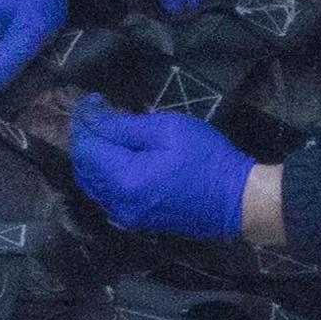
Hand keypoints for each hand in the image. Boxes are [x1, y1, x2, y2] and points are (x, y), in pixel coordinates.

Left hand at [69, 93, 254, 239]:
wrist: (237, 200)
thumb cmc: (206, 158)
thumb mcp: (168, 129)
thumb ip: (125, 126)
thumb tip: (92, 117)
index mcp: (124, 180)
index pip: (85, 149)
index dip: (83, 122)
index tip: (92, 100)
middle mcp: (117, 203)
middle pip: (83, 168)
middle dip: (85, 138)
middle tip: (98, 113)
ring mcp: (126, 215)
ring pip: (93, 183)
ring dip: (93, 156)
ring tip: (108, 131)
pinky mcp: (137, 219)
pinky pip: (107, 194)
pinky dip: (105, 173)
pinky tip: (120, 155)